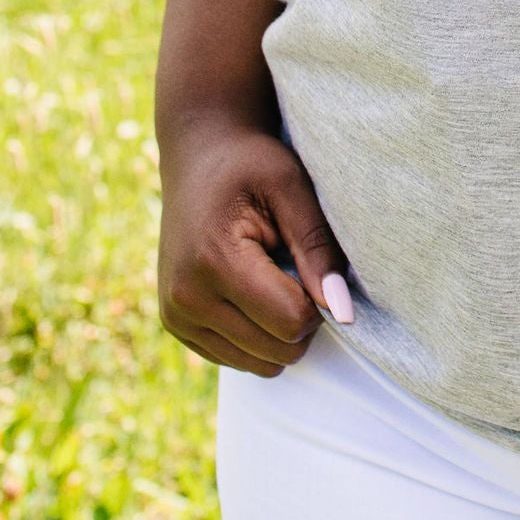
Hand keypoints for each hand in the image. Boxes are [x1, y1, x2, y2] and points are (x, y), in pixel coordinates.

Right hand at [157, 116, 351, 376]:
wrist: (198, 155)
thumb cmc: (252, 165)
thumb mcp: (292, 188)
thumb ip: (318, 248)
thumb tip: (343, 311)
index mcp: (214, 261)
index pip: (291, 320)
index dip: (318, 297)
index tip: (311, 261)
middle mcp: (185, 298)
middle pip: (278, 350)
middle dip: (302, 316)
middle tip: (294, 266)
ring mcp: (175, 316)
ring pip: (260, 363)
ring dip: (279, 329)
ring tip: (271, 275)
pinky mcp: (176, 326)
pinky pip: (238, 359)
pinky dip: (257, 335)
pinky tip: (250, 290)